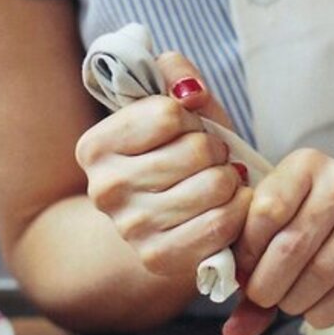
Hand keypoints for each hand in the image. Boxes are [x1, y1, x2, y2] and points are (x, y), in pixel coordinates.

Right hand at [75, 52, 248, 280]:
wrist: (163, 224)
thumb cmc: (174, 158)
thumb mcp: (175, 110)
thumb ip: (175, 77)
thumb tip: (185, 81)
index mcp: (95, 147)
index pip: (168, 112)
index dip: (192, 119)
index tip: (187, 132)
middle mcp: (103, 189)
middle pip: (196, 149)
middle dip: (216, 150)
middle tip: (210, 161)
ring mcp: (130, 228)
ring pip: (214, 185)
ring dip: (230, 180)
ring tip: (220, 182)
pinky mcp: (159, 258)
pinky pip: (222, 223)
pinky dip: (238, 210)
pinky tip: (228, 206)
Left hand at [221, 149, 333, 334]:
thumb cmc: (329, 208)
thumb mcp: (290, 212)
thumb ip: (255, 262)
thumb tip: (234, 331)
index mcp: (305, 166)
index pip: (264, 213)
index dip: (246, 253)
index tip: (243, 271)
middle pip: (291, 247)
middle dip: (267, 285)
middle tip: (263, 296)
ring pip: (320, 273)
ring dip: (295, 301)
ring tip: (289, 302)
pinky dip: (324, 312)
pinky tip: (315, 310)